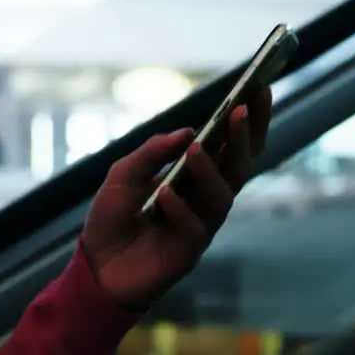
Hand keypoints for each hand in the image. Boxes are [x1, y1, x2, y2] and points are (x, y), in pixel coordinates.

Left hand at [80, 87, 271, 309]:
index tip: (259, 87)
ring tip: (195, 149)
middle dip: (244, 137)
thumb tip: (188, 132)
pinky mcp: (188, 251)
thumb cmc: (113, 218)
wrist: (96, 267)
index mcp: (196, 176)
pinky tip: (164, 194)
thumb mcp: (123, 174)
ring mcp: (201, 225)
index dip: (249, 119)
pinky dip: (179, 208)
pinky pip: (193, 227)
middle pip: (239, 166)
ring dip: (209, 170)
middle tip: (241, 110)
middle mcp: (206, 198)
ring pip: (221, 195)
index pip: (231, 145)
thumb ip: (152, 152)